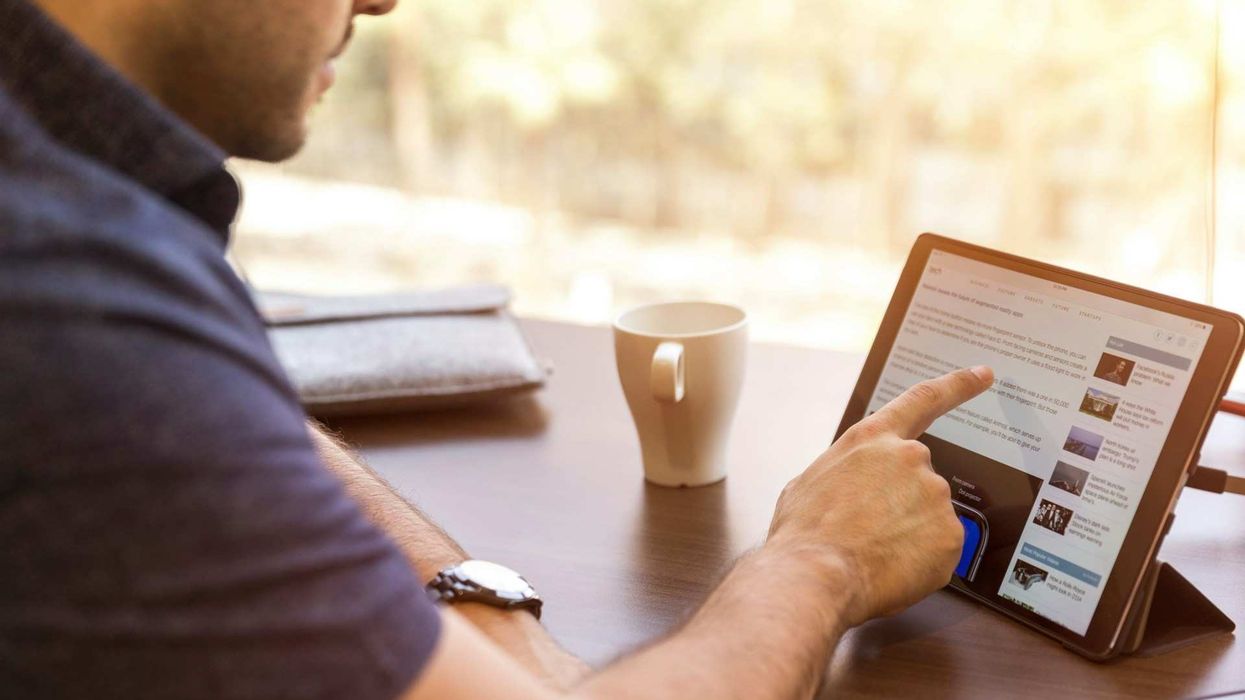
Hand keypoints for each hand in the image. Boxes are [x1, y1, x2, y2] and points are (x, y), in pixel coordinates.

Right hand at [766, 366, 993, 627]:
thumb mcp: (810, 483)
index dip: (958, 386)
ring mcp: (935, 495)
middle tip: (868, 534)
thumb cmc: (804, 532)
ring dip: (908, 535)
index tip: (983, 375)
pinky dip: (920, 561)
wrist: (815, 574)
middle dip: (900, 507)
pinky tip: (890, 567)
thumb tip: (853, 490)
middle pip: (919, 481)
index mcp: (873, 439)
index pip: (923, 400)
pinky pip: (940, 550)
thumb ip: (847, 473)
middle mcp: (910, 458)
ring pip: (929, 518)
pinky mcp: (951, 534)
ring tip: (872, 553)